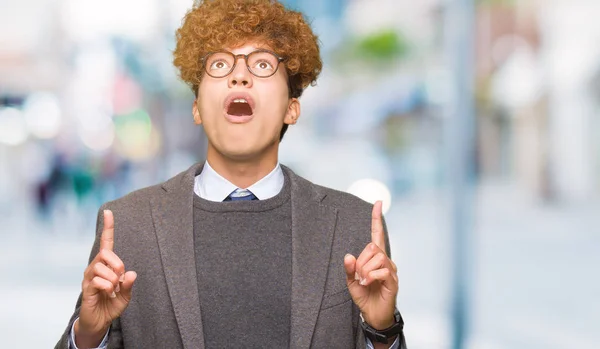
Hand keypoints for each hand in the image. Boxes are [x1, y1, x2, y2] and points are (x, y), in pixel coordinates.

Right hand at [75, 210, 136, 345]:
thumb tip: (131, 273)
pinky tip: (108, 294)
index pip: (107, 242)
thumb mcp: (126, 294)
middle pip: (106, 253)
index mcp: (106, 264)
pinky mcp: (85, 287)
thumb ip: (129, 284)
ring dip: (113, 280)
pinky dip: (108, 287)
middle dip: (118, 265)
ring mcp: (89, 276)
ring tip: (113, 291)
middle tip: (120, 280)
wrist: (100, 321)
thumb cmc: (112, 304)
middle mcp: (95, 266)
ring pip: (103, 268)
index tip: (108, 211)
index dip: (108, 227)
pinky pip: (98, 281)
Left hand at [344, 201, 397, 329]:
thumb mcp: (351, 281)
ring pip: (377, 257)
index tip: (378, 202)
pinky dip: (371, 277)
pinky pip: (382, 271)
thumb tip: (348, 255)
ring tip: (364, 281)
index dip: (376, 219)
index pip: (377, 234)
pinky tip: (368, 284)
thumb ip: (349, 268)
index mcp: (375, 258)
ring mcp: (391, 270)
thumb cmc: (364, 296)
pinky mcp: (394, 281)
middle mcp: (386, 260)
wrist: (373, 315)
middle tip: (358, 275)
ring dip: (365, 270)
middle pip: (372, 246)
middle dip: (361, 260)